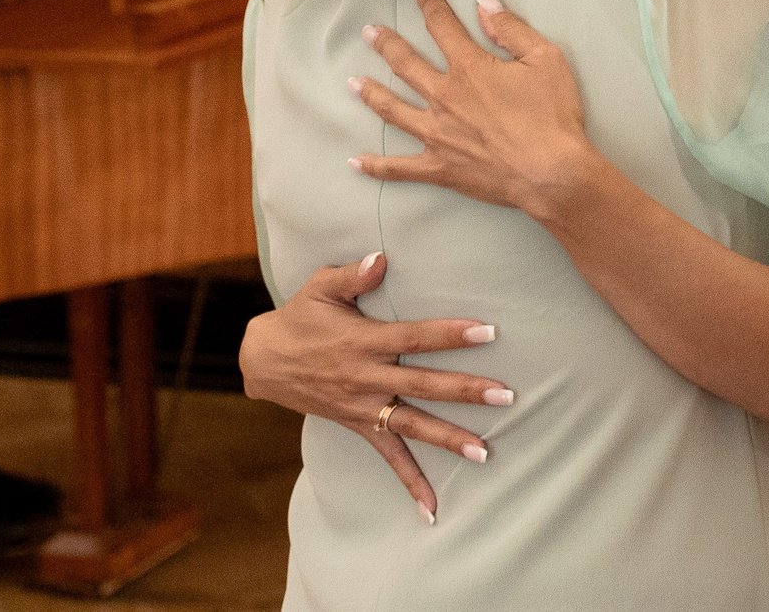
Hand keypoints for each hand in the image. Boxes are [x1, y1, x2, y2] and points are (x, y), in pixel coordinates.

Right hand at [238, 251, 509, 521]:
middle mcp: (366, 378)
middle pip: (422, 386)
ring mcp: (363, 406)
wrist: (263, 360)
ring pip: (411, 425)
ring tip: (485, 452)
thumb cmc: (301, 316)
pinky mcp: (358, 425)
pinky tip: (433, 510)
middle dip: (464, 391)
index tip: (487, 332)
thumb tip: (381, 258)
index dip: (450, 335)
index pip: (414, 338)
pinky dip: (410, 483)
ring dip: (448, 439)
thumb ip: (353, 274)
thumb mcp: (320, 287)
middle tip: (505, 395)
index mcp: (363, 341)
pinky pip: (387, 457)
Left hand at [350, 0, 605, 222]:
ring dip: (371, 93)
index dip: (429, 2)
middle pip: (405, 64)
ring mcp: (436, 134)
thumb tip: (483, 2)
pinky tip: (355, 161)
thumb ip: (511, 29)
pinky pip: (398, 168)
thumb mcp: (545, 60)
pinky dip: (375, 166)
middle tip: (369, 32)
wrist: (552, 173)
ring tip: (353, 82)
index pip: (442, 26)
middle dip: (386, 44)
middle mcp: (444, 98)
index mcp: (469, 68)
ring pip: (392, 110)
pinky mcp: (439, 167)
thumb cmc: (553, 115)